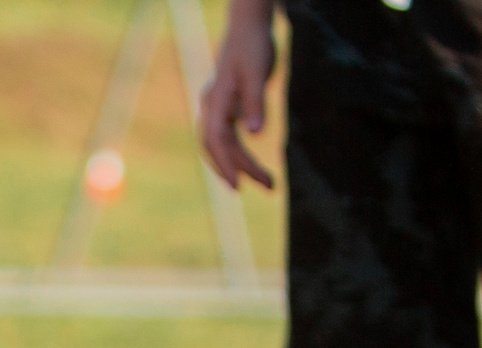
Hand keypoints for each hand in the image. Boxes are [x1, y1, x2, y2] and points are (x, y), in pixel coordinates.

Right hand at [199, 0, 277, 190]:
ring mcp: (219, 109)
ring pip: (226, 146)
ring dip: (243, 165)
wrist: (248, 27)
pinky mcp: (229, 108)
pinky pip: (230, 139)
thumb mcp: (256, 72)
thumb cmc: (252, 46)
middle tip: (267, 186)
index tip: (237, 185)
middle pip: (220, 148)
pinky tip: (255, 166)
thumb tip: (255, 132)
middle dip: (238, 170)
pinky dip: (241, 154)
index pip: (217, 140)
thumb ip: (255, 102)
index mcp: (216, 101)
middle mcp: (213, 107)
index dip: (226, 164)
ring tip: (268, 182)